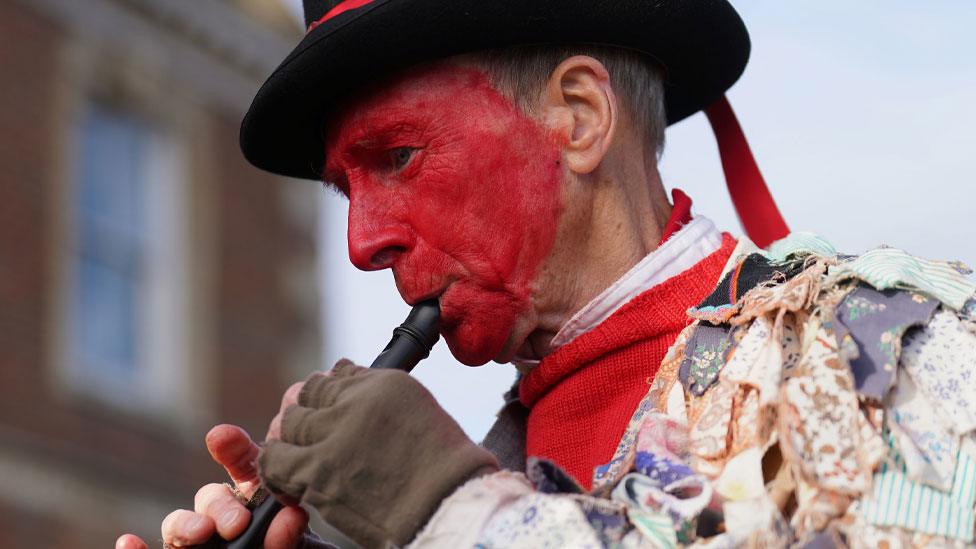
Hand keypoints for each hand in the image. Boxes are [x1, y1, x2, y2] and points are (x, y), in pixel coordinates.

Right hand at [115, 424, 309, 548]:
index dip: (233, 449)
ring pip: (179, 527)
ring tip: (200, 532)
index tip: (222, 438)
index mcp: (258, 500)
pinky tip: (128, 542)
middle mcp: (224, 518)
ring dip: (183, 525)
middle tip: (238, 523)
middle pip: (210, 499)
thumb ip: (290, 528)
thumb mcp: (297, 536)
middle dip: (219, 507)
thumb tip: (289, 514)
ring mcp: (202, 542)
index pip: (246, 466)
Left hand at [259, 361, 498, 546]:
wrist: (447, 507)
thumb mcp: (418, 411)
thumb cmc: (441, 466)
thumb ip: (378, 393)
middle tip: (314, 434)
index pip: (338, 374)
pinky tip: (288, 475)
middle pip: (310, 394)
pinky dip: (276, 466)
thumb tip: (344, 375)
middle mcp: (357, 400)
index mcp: (383, 383)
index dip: (329, 393)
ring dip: (292, 438)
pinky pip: (276, 460)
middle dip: (308, 411)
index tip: (329, 408)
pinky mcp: (318, 471)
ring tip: (303, 455)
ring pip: (290, 423)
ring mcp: (335, 433)